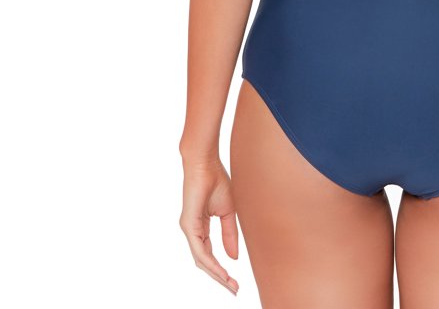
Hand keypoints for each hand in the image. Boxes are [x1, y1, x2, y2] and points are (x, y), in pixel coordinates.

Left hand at [179, 157, 239, 294]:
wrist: (205, 163)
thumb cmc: (216, 181)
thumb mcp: (229, 211)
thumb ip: (230, 234)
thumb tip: (233, 257)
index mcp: (200, 227)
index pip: (210, 254)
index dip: (222, 268)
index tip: (235, 281)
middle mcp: (192, 231)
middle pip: (204, 262)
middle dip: (219, 277)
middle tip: (234, 289)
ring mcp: (189, 229)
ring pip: (201, 260)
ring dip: (216, 274)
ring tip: (229, 284)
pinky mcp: (189, 225)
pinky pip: (200, 250)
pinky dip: (211, 262)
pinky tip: (221, 271)